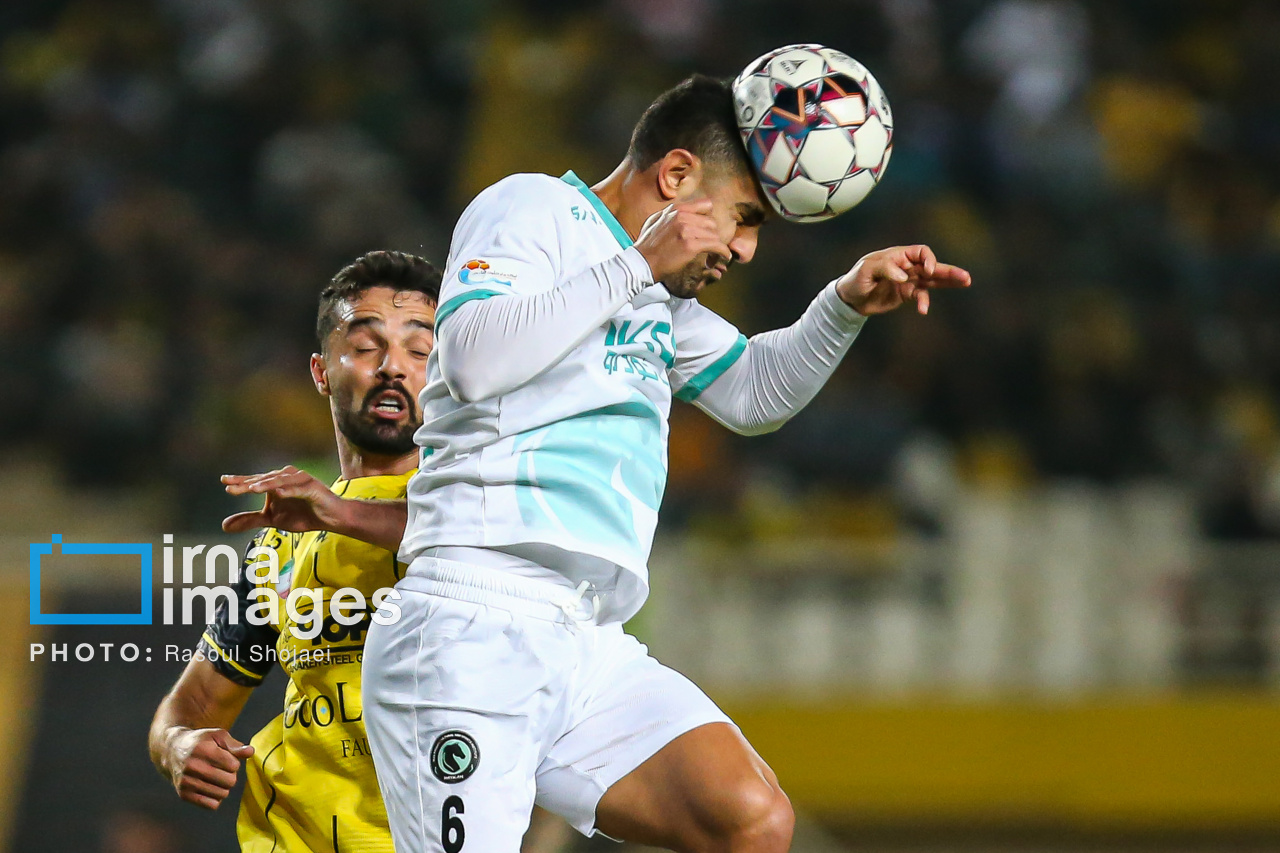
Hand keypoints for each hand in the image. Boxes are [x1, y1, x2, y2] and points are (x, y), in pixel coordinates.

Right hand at [163, 727, 252, 809]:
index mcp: (203, 750)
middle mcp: (193, 766)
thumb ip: (235, 745)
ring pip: (222, 794)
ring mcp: (186, 782)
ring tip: (215, 777)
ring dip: (223, 787)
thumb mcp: (217, 736)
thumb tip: (250, 752)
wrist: (172, 751)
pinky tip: (210, 787)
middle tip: (221, 769)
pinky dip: (215, 798)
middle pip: (230, 781)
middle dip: (230, 775)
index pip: (234, 766)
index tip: (225, 758)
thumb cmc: (201, 742)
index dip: (234, 762)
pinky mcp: (183, 794)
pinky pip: (211, 805)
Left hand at [221, 465, 344, 533]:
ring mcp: (300, 481)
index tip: (224, 481)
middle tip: (231, 487)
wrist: (330, 518)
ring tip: (252, 489)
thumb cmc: (303, 515)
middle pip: (264, 480)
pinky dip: (289, 490)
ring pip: (280, 481)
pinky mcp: (313, 488)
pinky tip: (279, 493)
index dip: (240, 481)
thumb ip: (250, 520)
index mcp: (275, 483)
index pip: (255, 481)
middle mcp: (286, 477)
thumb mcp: (272, 519)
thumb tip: (223, 525)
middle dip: (248, 484)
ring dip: (266, 484)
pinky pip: (299, 489)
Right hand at [633, 198, 731, 284]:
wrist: (641, 262)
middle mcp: (682, 216)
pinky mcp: (691, 245)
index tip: (707, 229)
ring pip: (715, 235)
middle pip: (712, 222)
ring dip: (716, 246)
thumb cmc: (647, 245)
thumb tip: (681, 212)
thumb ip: (670, 214)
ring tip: (713, 256)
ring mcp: (687, 230)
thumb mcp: (655, 220)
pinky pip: (716, 245)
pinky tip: (723, 257)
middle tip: (709, 246)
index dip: (709, 218)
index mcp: (676, 209)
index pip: (706, 205)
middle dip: (712, 235)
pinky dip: (723, 252)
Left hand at [835, 245, 970, 315]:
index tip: (928, 270)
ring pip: (932, 280)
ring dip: (948, 282)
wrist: (850, 299)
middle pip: (932, 266)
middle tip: (966, 277)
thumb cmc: (856, 278)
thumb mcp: (866, 270)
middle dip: (949, 271)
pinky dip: (924, 302)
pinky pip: (920, 296)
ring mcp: (908, 281)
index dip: (928, 260)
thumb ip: (886, 269)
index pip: (921, 252)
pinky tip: (923, 310)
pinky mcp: (906, 294)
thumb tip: (904, 276)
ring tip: (966, 282)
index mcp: (898, 255)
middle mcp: (907, 266)